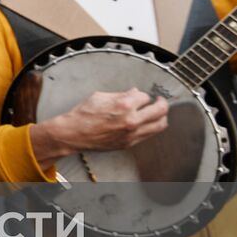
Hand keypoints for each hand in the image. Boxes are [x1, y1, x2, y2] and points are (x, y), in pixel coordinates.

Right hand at [42, 88, 168, 153]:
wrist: (74, 133)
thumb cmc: (83, 115)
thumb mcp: (100, 96)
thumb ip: (120, 94)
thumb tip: (133, 93)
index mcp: (124, 105)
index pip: (144, 96)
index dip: (142, 94)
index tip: (139, 95)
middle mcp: (131, 120)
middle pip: (160, 110)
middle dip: (161, 103)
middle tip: (160, 101)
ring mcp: (131, 134)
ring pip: (159, 125)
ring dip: (162, 117)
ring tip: (159, 113)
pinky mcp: (129, 143)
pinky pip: (149, 135)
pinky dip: (151, 128)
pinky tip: (147, 123)